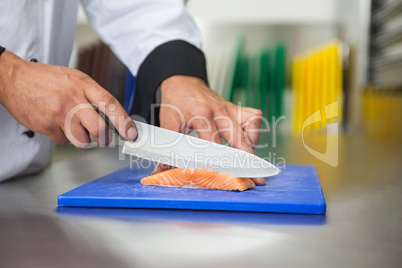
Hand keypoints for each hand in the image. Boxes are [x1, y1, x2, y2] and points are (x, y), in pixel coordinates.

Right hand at [0, 50, 136, 146]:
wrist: (14, 79)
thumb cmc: (47, 79)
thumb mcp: (74, 78)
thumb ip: (92, 95)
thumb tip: (113, 116)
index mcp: (82, 84)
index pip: (110, 103)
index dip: (123, 121)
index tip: (131, 133)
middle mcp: (72, 99)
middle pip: (98, 128)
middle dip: (104, 139)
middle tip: (104, 139)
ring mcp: (59, 114)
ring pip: (82, 140)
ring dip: (82, 139)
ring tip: (74, 126)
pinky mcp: (47, 126)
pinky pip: (64, 141)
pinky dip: (64, 137)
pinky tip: (57, 124)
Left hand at [155, 75, 265, 184]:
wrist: (181, 81)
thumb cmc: (174, 103)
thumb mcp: (167, 123)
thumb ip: (168, 147)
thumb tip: (162, 170)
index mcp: (200, 115)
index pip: (213, 143)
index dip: (217, 162)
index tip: (223, 176)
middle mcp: (218, 111)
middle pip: (237, 138)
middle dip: (245, 160)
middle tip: (253, 178)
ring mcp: (229, 108)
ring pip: (250, 126)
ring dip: (250, 145)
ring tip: (246, 160)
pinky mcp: (235, 107)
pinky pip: (254, 117)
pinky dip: (254, 131)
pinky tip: (246, 141)